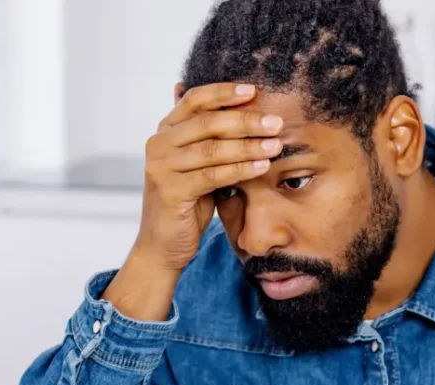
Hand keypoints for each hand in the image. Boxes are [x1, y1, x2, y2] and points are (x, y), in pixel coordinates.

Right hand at [133, 81, 283, 270]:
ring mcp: (162, 167)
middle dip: (245, 120)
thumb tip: (243, 107)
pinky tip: (262, 166)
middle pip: (207, 122)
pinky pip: (212, 175)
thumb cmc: (187, 203)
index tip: (253, 90)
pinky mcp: (170, 191)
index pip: (195, 100)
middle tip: (275, 122)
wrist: (163, 244)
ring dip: (248, 146)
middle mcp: (159, 144)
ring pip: (212, 149)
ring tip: (275, 144)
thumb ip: (212, 139)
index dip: (224, 92)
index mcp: (165, 131)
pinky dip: (240, 169)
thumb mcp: (199, 165)